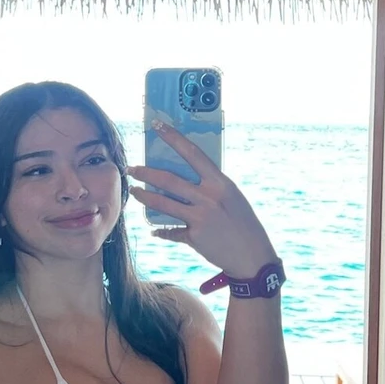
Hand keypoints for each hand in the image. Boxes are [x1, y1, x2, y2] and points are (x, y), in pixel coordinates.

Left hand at [126, 121, 279, 274]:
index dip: (173, 138)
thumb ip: (211, 186)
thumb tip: (188, 176)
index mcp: (220, 183)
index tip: (156, 126)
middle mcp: (209, 198)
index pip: (192, 153)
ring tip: (134, 192)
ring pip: (162, 203)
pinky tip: (154, 230)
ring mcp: (200, 218)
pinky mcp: (194, 237)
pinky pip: (170, 231)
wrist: (253, 257)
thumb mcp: (232, 197)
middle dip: (145, 173)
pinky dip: (161, 230)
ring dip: (144, 197)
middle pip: (168, 180)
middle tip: (131, 169)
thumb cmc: (244, 223)